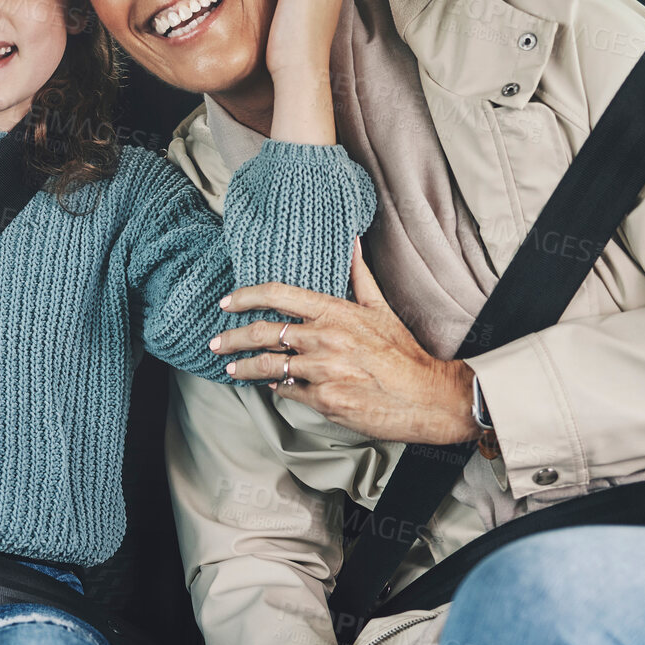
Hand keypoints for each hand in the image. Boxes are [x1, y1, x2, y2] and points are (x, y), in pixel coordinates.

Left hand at [216, 243, 478, 445]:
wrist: (428, 396)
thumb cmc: (404, 352)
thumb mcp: (381, 309)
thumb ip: (360, 276)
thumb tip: (352, 243)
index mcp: (335, 313)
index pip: (277, 295)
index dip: (245, 297)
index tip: (226, 302)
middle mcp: (325, 339)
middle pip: (261, 334)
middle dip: (231, 339)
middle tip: (216, 343)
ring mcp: (323, 372)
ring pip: (268, 368)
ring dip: (245, 369)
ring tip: (232, 370)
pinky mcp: (325, 401)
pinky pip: (288, 392)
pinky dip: (278, 389)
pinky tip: (272, 387)